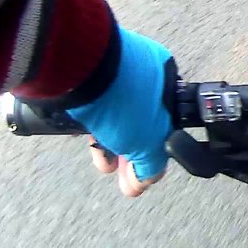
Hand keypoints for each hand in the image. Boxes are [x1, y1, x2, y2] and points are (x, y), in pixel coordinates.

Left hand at [68, 28, 174, 196]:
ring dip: (109, 141)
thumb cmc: (125, 97)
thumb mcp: (149, 142)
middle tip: (120, 174)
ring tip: (102, 161)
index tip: (141, 172)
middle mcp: (144, 70)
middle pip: (140, 120)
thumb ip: (152, 165)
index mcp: (168, 78)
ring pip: (114, 112)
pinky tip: (86, 136)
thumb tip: (145, 181)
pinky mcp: (85, 70)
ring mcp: (114, 68)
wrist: (80, 66)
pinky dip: (92, 122)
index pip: (167, 122)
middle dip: (129, 151)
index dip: (155, 150)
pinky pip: (93, 103)